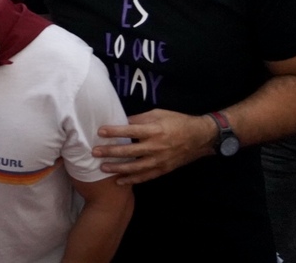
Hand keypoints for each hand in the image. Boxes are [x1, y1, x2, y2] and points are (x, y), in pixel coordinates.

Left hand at [91, 109, 215, 185]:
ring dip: (118, 168)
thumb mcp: (158, 114)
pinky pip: (146, 176)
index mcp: (154, 130)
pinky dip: (132, 180)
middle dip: (110, 152)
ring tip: (102, 168)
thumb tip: (121, 121)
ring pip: (135, 167)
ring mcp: (160, 160)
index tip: (100, 132)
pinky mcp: (163, 169)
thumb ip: (139, 119)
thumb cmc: (177, 121)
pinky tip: (119, 181)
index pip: (130, 131)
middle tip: (95, 152)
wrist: (200, 137)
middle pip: (129, 151)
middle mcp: (156, 147)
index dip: (115, 132)